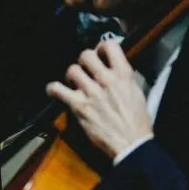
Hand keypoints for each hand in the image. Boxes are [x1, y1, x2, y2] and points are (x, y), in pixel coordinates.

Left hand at [45, 40, 152, 158]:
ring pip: (71, 70)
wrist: (131, 143)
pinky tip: (54, 91)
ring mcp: (91, 92)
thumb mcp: (137, 92)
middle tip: (84, 71)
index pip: (110, 46)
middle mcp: (106, 80)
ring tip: (73, 83)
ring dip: (70, 76)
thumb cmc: (137, 122)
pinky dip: (52, 89)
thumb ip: (123, 79)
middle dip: (83, 62)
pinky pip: (57, 89)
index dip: (101, 47)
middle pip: (86, 55)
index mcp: (124, 75)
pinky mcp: (79, 106)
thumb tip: (113, 70)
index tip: (99, 54)